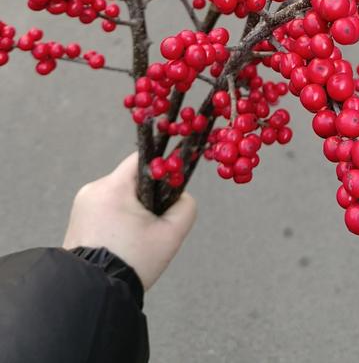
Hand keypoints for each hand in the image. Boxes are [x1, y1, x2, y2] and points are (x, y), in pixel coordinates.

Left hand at [63, 153, 196, 289]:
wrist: (93, 293)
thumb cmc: (131, 263)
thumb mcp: (171, 235)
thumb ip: (186, 206)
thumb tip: (182, 195)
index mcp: (114, 187)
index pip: (142, 159)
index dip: (161, 168)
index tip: (169, 186)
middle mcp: (93, 190)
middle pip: (131, 180)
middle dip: (146, 197)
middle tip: (152, 223)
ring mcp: (82, 205)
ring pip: (118, 195)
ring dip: (130, 210)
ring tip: (134, 237)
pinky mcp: (76, 219)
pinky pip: (104, 209)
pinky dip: (115, 220)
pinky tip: (120, 242)